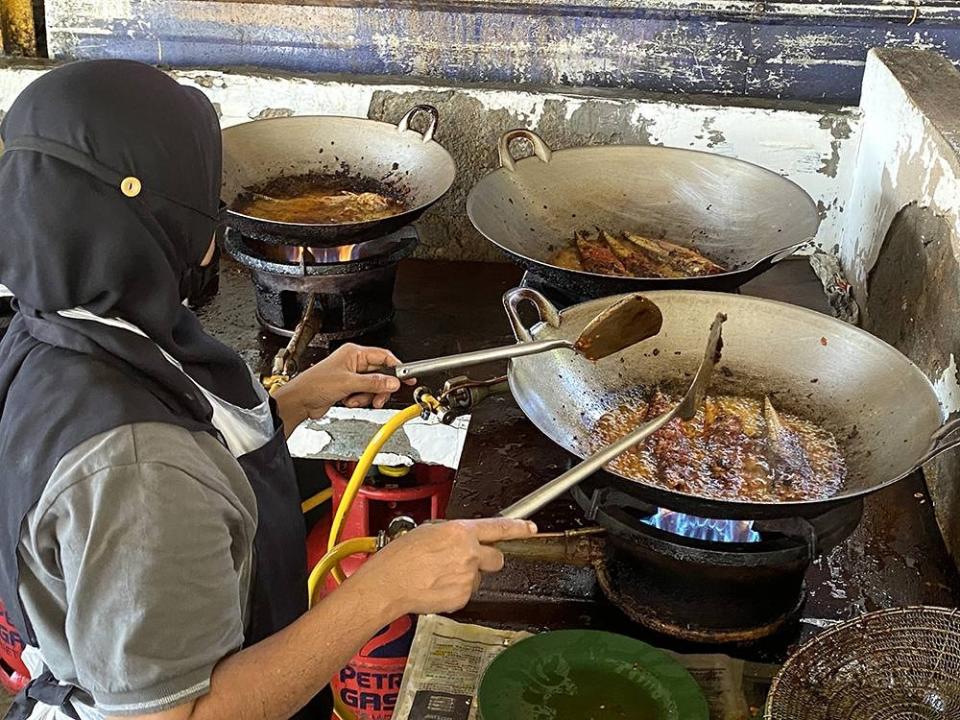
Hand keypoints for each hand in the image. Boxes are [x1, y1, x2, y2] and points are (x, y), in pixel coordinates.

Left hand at [274, 344, 414, 430]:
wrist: (300, 401)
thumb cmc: (315, 384)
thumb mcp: (348, 382)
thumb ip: (373, 383)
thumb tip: (392, 382)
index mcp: (354, 353)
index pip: (383, 357)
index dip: (396, 367)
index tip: (407, 377)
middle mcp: (354, 362)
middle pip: (380, 374)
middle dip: (379, 388)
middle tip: (379, 396)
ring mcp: (352, 376)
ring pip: (373, 386)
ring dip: (367, 396)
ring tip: (355, 398)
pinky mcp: (349, 388)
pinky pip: (364, 394)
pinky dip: (359, 400)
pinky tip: (349, 400)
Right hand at [351, 518, 537, 615]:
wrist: (387, 585)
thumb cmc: (399, 557)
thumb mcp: (427, 531)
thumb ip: (452, 533)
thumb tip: (462, 538)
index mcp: (460, 532)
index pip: (498, 527)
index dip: (518, 528)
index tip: (530, 528)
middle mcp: (468, 554)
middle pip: (496, 558)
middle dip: (485, 559)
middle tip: (464, 561)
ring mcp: (467, 577)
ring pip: (479, 577)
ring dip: (466, 576)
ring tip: (440, 575)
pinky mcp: (462, 597)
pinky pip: (467, 592)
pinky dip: (455, 591)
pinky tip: (437, 586)